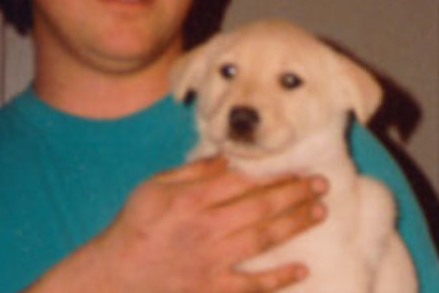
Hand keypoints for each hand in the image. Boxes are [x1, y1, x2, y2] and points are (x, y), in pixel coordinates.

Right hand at [24, 156, 326, 292]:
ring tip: (319, 212)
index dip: (274, 173)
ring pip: (263, 239)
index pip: (243, 181)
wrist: (117, 274)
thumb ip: (190, 172)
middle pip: (261, 206)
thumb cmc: (135, 225)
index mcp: (191, 199)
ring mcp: (212, 260)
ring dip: (295, 224)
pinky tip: (301, 269)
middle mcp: (206, 227)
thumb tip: (225, 159)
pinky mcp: (213, 288)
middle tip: (321, 184)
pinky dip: (277, 278)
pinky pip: (252, 285)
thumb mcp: (153, 187)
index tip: (297, 167)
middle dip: (295, 193)